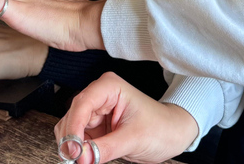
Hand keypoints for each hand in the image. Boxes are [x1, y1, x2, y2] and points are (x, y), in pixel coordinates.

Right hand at [55, 72, 198, 163]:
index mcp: (109, 87)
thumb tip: (81, 158)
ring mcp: (95, 112)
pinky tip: (84, 159)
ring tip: (81, 161)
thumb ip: (106, 148)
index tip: (72, 151)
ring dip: (72, 147)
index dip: (73, 128)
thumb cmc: (161, 128)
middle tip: (75, 161)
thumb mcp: (134, 139)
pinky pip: (77, 139)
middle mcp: (98, 96)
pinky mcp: (95, 127)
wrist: (172, 134)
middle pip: (72, 116)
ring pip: (70, 128)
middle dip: (71, 140)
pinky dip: (77, 150)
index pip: (82, 104)